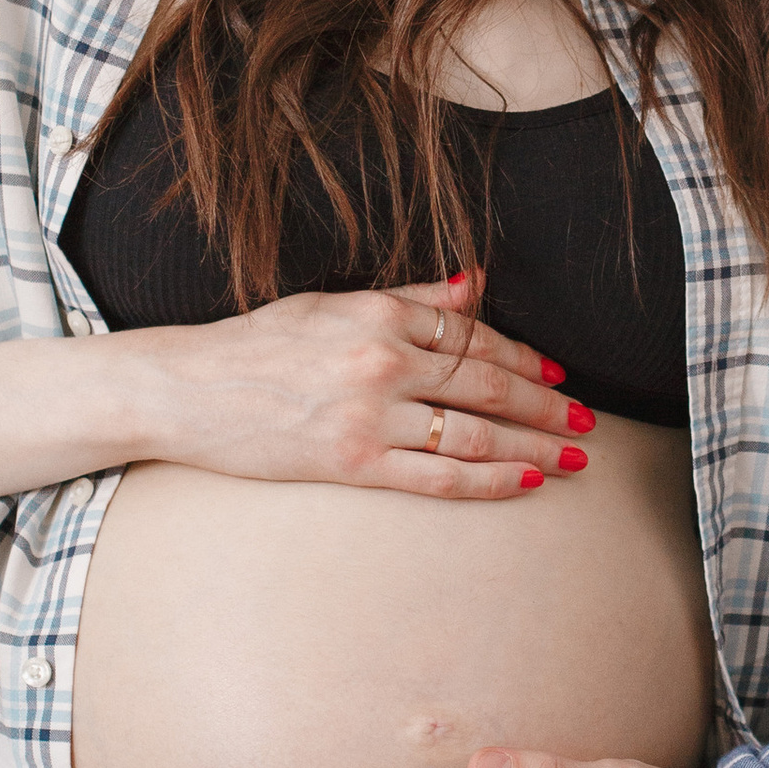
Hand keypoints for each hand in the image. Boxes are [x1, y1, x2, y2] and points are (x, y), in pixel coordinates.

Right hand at [146, 270, 588, 497]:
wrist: (183, 391)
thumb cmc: (253, 347)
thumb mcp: (330, 304)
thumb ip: (405, 297)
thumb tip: (474, 285)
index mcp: (378, 313)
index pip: (472, 335)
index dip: (524, 357)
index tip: (557, 374)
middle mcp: (381, 359)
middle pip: (486, 383)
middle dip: (544, 404)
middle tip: (585, 419)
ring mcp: (369, 414)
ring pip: (474, 432)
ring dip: (533, 446)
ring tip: (572, 456)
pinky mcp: (353, 462)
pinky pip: (439, 477)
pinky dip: (490, 481)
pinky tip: (525, 483)